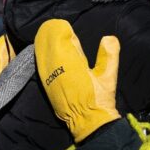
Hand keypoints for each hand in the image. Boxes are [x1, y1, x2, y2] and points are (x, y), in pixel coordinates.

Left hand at [35, 19, 120, 142]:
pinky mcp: (46, 85)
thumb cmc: (100, 99)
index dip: (61, 29)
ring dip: (44, 43)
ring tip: (49, 33)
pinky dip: (42, 55)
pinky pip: (40, 65)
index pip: (59, 39)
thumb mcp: (109, 76)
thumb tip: (108, 37)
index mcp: (71, 63)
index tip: (65, 26)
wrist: (88, 122)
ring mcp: (48, 77)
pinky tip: (44, 51)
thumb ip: (109, 55)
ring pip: (41, 54)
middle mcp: (55, 68)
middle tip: (56, 26)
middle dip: (50, 33)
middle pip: (47, 44)